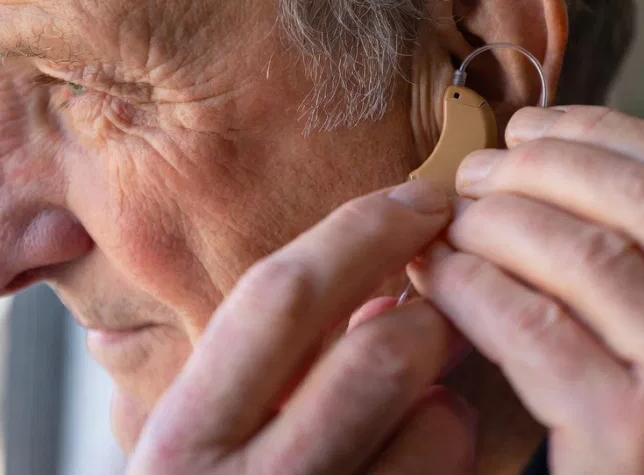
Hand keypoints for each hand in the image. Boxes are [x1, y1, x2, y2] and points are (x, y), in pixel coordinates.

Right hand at [127, 182, 475, 474]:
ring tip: (425, 397)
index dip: (362, 228)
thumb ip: (276, 365)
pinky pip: (457, 473)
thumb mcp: (212, 440)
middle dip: (430, 312)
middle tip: (437, 306)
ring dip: (449, 390)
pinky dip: (460, 447)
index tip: (421, 196)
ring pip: (443, 418)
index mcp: (183, 438)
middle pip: (383, 349)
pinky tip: (433, 444)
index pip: (283, 293)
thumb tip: (382, 296)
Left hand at [407, 106, 643, 473]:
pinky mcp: (641, 436)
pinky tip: (440, 276)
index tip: (534, 126)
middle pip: (640, 199)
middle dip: (539, 168)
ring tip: (453, 222)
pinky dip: (471, 287)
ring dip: (495, 223)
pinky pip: (532, 325)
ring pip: (582, 252)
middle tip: (477, 170)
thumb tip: (558, 157)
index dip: (603, 131)